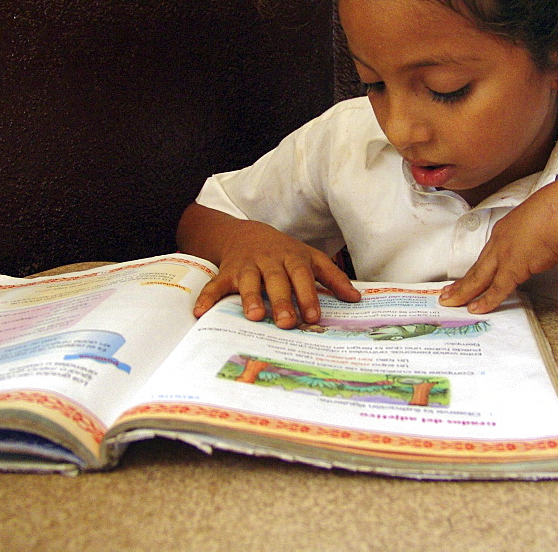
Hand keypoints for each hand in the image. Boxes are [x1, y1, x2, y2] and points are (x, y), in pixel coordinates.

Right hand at [192, 220, 359, 327]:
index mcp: (292, 258)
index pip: (303, 276)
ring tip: (256, 316)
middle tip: (288, 323)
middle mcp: (270, 261)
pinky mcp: (227, 272)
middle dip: (283, 301)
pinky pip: (215, 284)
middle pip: (277, 280)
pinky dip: (208, 297)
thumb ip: (333, 278)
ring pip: (248, 280)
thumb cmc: (286, 253)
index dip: (308, 295)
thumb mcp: (311, 259)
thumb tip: (356, 299)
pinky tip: (201, 312)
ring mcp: (247, 265)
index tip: (314, 316)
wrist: (248, 233)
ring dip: (251, 298)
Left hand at [439, 183, 557, 312]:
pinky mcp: (512, 268)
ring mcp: (505, 254)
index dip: (481, 264)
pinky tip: (475, 309)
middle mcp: (503, 239)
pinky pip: (495, 289)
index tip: (473, 272)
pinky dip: (485, 301)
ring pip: (478, 278)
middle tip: (449, 290)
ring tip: (451, 301)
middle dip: (463, 280)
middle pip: (478, 265)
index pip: (492, 251)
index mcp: (513, 226)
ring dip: (464, 292)